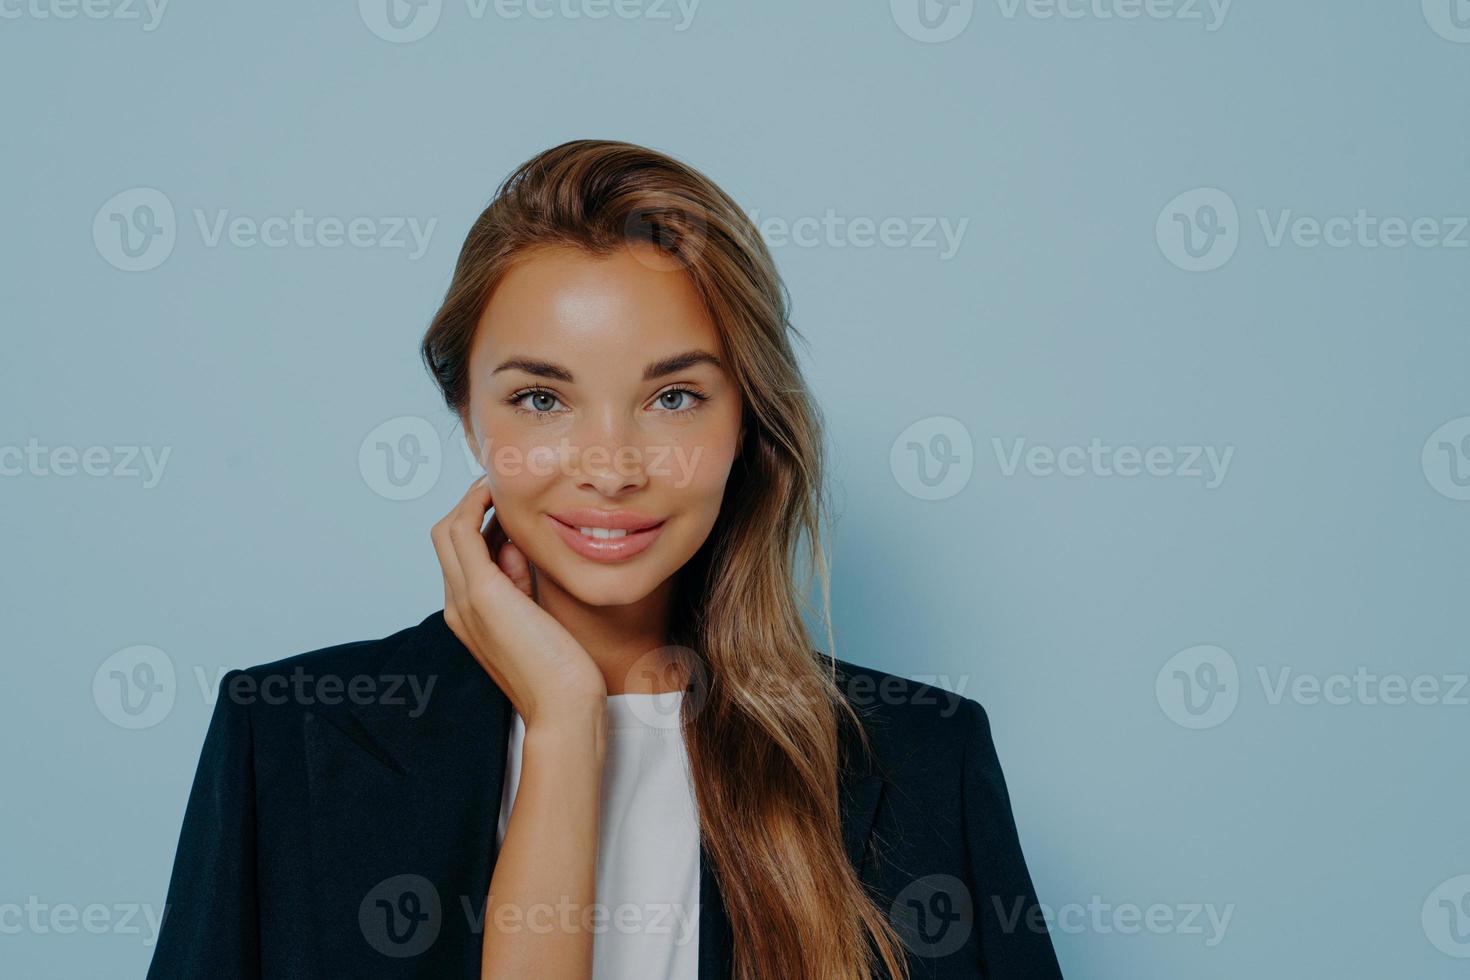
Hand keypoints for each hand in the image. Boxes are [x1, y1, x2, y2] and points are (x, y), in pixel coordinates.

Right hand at [431, 477, 606, 727]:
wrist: (563, 709)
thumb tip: (518, 545)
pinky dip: (476, 506)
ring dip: (473, 500)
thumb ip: (522, 581)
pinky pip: (463, 532)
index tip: (513, 509)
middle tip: (505, 487)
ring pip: (448, 529)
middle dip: (472, 505)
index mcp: (469, 615)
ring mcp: (464, 599)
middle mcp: (457, 606)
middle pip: (445, 536)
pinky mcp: (482, 593)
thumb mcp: (536, 615)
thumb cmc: (561, 671)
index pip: (461, 555)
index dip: (483, 524)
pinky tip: (499, 494)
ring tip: (504, 485)